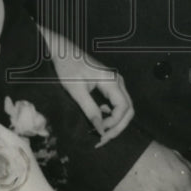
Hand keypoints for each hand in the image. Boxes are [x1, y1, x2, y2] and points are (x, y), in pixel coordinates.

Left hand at [37, 26, 133, 144]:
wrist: (62, 51)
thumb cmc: (67, 68)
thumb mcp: (76, 91)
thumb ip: (90, 110)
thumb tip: (100, 130)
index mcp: (111, 81)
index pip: (124, 108)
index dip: (114, 124)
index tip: (99, 132)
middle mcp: (118, 81)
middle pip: (128, 110)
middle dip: (118, 127)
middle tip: (103, 140)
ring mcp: (115, 83)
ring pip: (124, 108)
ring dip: (115, 123)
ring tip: (101, 134)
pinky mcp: (109, 85)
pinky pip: (117, 104)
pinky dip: (111, 115)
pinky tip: (99, 120)